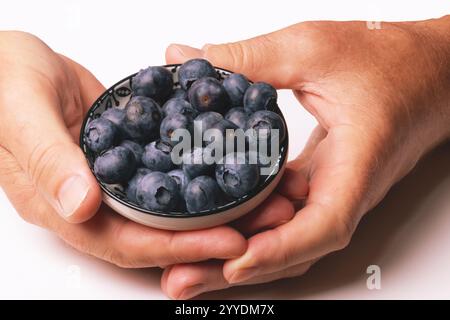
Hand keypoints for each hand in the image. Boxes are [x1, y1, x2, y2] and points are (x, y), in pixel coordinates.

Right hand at [0, 31, 247, 267]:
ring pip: (166, 210)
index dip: (178, 247)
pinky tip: (227, 168)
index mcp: (63, 207)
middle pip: (156, 235)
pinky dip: (196, 177)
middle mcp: (91, 204)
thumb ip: (49, 159)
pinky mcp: (126, 158)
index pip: (128, 243)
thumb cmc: (4, 82)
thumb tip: (82, 206)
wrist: (8, 63)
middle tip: (262, 223)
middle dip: (209, 236)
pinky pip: (165, 175)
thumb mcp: (21, 112)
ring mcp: (110, 183)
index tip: (229, 241)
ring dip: (211, 210)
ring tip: (259, 202)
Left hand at [162, 16, 449, 297]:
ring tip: (190, 264)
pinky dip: (254, 228)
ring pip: (288, 238)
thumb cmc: (389, 61)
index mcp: (359, 160)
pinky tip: (221, 224)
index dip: (281, 248)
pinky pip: (288, 218)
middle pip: (295, 246)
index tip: (235, 260)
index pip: (325, 223)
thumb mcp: (313, 48)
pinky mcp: (322, 185)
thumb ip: (250, 59)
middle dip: (241, 266)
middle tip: (184, 277)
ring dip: (241, 254)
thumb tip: (186, 60)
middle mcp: (346, 188)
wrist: (428, 72)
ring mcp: (334, 191)